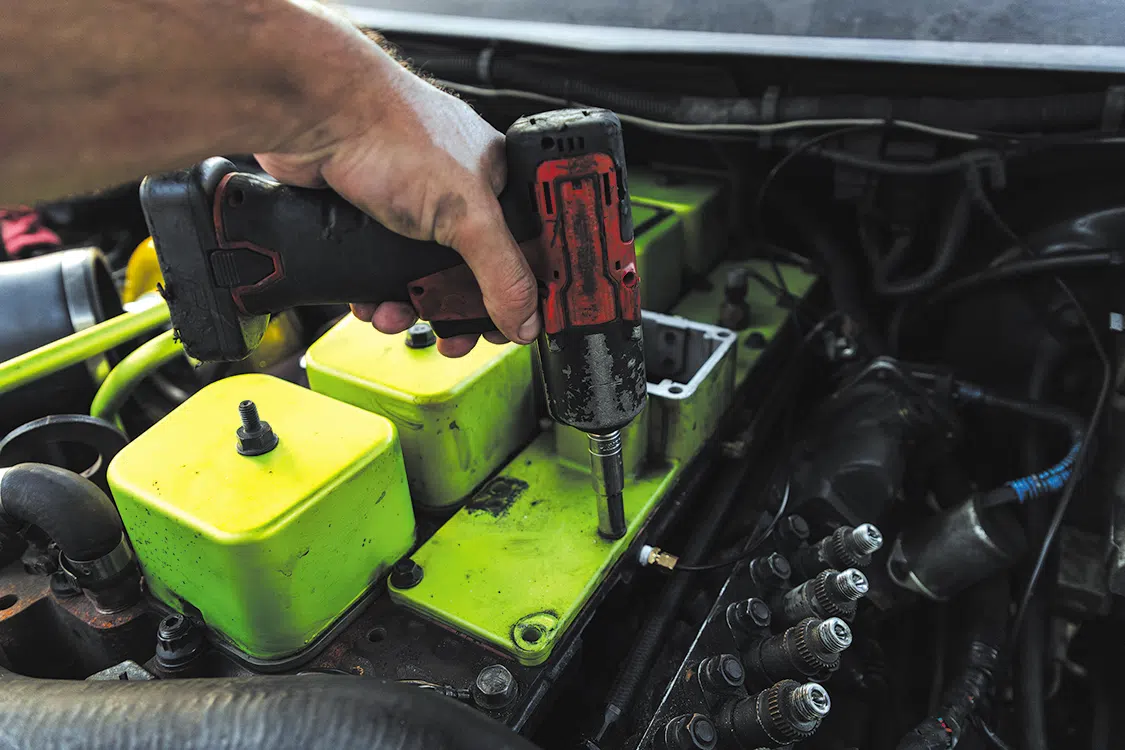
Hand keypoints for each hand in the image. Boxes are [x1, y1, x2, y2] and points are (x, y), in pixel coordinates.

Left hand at [256, 45, 538, 357]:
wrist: (316, 116)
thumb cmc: (393, 131)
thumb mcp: (467, 214)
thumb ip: (502, 271)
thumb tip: (527, 318)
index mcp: (493, 178)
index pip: (524, 246)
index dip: (522, 290)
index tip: (512, 324)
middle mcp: (454, 191)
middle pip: (471, 270)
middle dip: (459, 310)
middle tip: (456, 338)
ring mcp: (410, 205)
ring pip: (422, 276)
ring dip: (412, 308)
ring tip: (401, 319)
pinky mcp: (370, 220)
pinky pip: (382, 272)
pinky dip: (378, 296)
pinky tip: (372, 303)